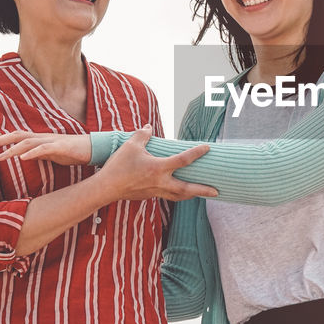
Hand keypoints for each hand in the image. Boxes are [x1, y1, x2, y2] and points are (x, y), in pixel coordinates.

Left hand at [0, 131, 90, 165]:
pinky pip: (44, 149)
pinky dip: (32, 152)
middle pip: (18, 135)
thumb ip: (37, 153)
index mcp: (40, 139)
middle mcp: (43, 137)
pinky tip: (23, 158)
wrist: (93, 148)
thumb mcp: (51, 154)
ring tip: (0, 156)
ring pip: (28, 142)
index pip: (17, 136)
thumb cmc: (72, 152)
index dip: (2, 139)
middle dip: (1, 140)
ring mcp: (52, 141)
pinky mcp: (61, 147)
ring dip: (13, 149)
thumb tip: (23, 155)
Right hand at [94, 125, 217, 201]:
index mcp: (159, 168)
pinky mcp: (149, 196)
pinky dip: (177, 194)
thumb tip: (148, 126)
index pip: (183, 160)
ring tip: (202, 193)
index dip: (197, 153)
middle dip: (203, 190)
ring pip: (178, 196)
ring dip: (191, 195)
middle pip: (187, 189)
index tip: (207, 147)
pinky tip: (179, 191)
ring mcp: (155, 191)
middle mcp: (160, 182)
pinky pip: (167, 196)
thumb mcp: (130, 145)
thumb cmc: (118, 166)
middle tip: (217, 192)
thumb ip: (142, 135)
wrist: (105, 188)